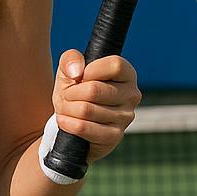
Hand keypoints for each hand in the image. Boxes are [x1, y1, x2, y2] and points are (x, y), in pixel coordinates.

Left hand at [49, 50, 139, 165]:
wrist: (70, 119)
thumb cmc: (74, 89)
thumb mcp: (69, 69)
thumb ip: (71, 59)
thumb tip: (77, 71)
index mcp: (127, 74)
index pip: (115, 65)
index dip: (90, 70)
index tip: (79, 76)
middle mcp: (132, 95)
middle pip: (94, 90)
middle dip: (71, 93)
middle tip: (67, 95)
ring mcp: (125, 117)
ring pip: (86, 110)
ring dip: (67, 108)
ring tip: (66, 107)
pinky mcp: (114, 136)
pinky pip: (84, 128)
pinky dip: (68, 123)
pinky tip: (64, 120)